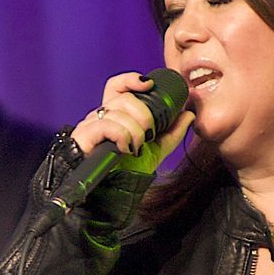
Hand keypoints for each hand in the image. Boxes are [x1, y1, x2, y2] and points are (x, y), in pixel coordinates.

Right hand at [68, 72, 195, 177]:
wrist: (112, 194)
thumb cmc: (127, 171)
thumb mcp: (156, 150)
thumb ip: (172, 132)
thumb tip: (188, 114)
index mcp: (116, 115)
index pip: (117, 86)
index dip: (131, 80)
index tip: (149, 85)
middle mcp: (101, 116)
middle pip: (123, 98)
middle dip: (143, 113)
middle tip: (149, 132)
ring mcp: (90, 126)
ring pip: (117, 111)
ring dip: (135, 130)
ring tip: (137, 147)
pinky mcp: (84, 136)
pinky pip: (107, 125)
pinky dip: (122, 136)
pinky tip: (125, 149)